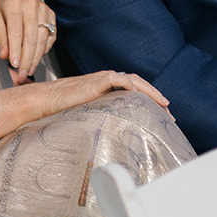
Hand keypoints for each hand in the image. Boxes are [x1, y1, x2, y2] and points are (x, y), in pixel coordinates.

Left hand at [0, 0, 56, 83]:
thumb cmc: (4, 4)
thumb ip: (1, 38)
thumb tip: (5, 55)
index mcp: (14, 5)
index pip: (16, 33)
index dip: (16, 51)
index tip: (14, 64)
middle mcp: (31, 6)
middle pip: (31, 38)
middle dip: (27, 59)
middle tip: (23, 72)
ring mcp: (43, 10)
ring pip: (42, 39)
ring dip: (36, 58)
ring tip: (30, 69)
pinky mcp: (51, 14)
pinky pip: (50, 36)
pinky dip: (44, 49)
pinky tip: (37, 57)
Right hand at [41, 71, 169, 116]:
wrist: (48, 101)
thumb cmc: (64, 109)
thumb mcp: (90, 115)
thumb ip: (103, 118)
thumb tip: (115, 137)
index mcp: (108, 88)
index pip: (135, 91)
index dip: (150, 100)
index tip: (162, 115)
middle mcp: (109, 81)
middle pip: (139, 84)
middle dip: (155, 96)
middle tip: (168, 112)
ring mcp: (104, 79)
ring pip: (134, 80)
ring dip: (150, 91)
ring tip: (161, 103)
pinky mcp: (97, 80)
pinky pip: (119, 79)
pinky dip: (131, 85)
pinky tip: (138, 94)